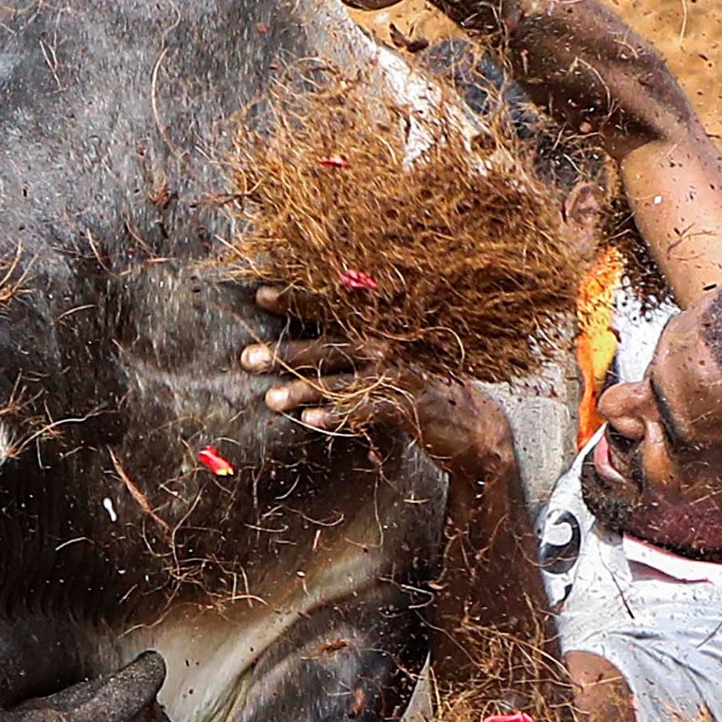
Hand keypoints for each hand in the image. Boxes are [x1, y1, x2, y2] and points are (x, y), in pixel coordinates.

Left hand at [243, 287, 510, 477]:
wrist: (474, 427)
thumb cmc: (425, 387)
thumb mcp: (397, 357)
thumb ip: (361, 343)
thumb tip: (310, 341)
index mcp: (384, 323)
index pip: (335, 305)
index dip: (298, 298)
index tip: (261, 295)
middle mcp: (391, 340)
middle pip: (330, 342)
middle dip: (286, 351)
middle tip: (246, 358)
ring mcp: (401, 370)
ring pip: (342, 378)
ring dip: (303, 389)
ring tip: (269, 400)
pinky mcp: (411, 402)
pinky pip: (366, 408)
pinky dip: (338, 414)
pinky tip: (310, 420)